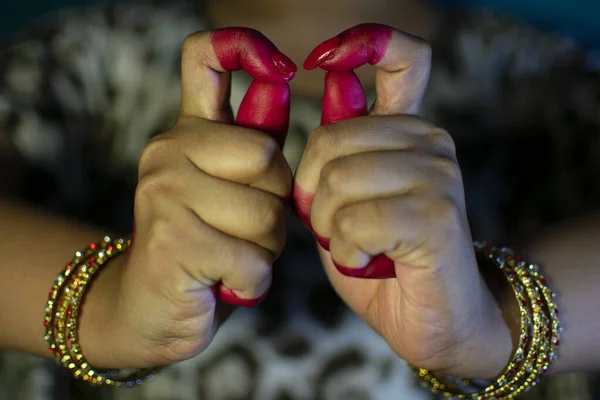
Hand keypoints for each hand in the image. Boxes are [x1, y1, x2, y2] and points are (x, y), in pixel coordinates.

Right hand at [107, 28, 294, 367]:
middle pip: (269, 160)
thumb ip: (255, 142)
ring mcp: (163, 191)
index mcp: (188, 132)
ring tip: (230, 258)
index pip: (205, 56)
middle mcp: (168, 149)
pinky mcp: (171, 239)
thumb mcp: (232, 190)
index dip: (246, 46)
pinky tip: (224, 284)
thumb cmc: (205, 246)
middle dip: (276, 207)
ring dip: (265, 251)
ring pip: (267, 216)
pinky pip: (253, 262)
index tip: (282, 68)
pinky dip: (252, 284)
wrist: (151, 308)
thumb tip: (279, 85)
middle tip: (244, 231)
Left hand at [293, 24, 512, 378]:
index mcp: (408, 130)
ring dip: (329, 229)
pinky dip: (347, 252)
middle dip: (313, 196)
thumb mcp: (345, 201)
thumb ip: (339, 149)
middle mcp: (430, 141)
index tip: (322, 59)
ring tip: (359, 248)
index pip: (403, 58)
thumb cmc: (383, 260)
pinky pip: (354, 222)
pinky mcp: (437, 214)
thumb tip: (334, 82)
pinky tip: (372, 262)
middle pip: (328, 140)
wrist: (436, 321)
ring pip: (337, 183)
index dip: (363, 43)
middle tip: (339, 228)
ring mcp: (438, 174)